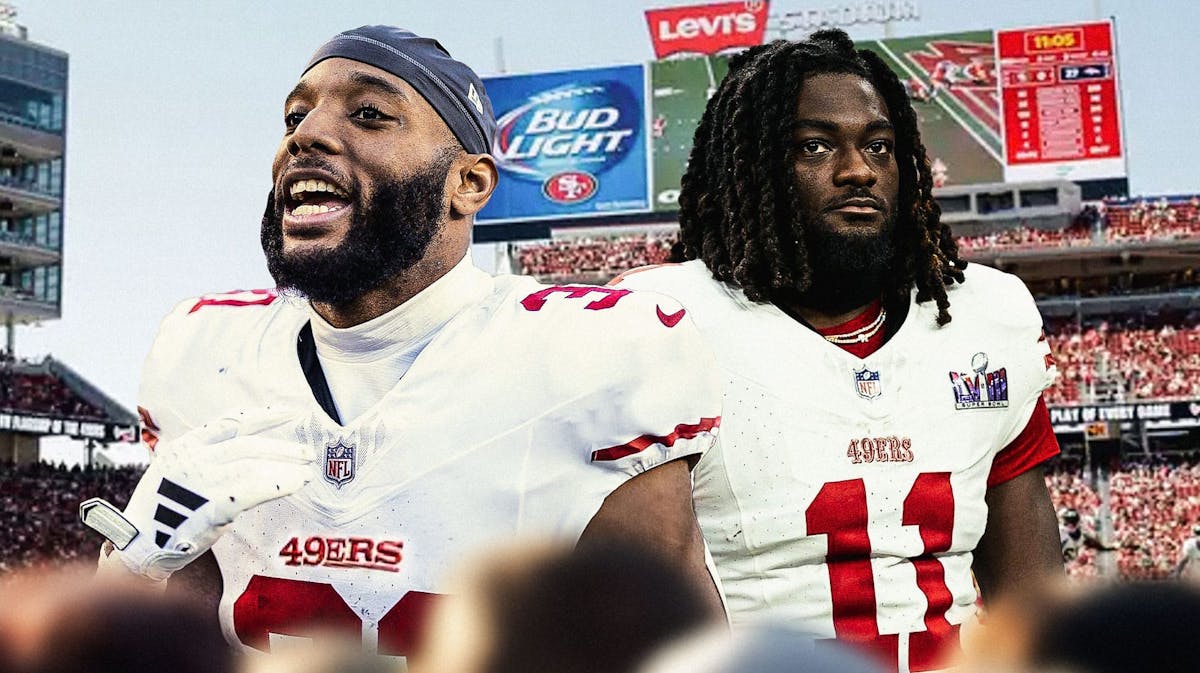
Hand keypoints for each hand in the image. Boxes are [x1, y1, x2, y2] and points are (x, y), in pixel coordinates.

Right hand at [81, 409, 313, 580]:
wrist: (137, 546)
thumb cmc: (162, 510)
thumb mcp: (176, 471)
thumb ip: (207, 457)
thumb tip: (248, 449)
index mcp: (186, 446)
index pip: (231, 423)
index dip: (263, 416)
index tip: (288, 413)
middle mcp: (193, 458)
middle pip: (248, 445)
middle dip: (282, 449)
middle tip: (308, 453)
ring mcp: (200, 481)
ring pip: (254, 466)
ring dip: (285, 469)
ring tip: (306, 473)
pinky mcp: (210, 506)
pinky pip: (252, 490)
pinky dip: (277, 485)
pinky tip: (294, 485)